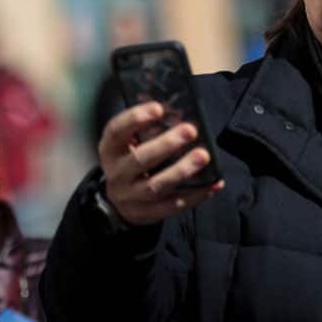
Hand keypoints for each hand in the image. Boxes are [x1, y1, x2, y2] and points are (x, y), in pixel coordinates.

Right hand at [98, 101, 224, 226]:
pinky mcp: (147, 213)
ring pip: (156, 185)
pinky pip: (173, 205)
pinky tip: (211, 183)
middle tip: (190, 130)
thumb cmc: (129, 163)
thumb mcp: (127, 145)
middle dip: (166, 144)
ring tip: (202, 156)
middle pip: (140, 160)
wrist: (120, 204)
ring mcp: (131, 197)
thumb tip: (177, 112)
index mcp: (110, 151)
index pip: (116, 132)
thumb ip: (146, 131)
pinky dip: (195, 195)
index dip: (134, 119)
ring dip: (182, 170)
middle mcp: (117, 174)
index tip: (158, 108)